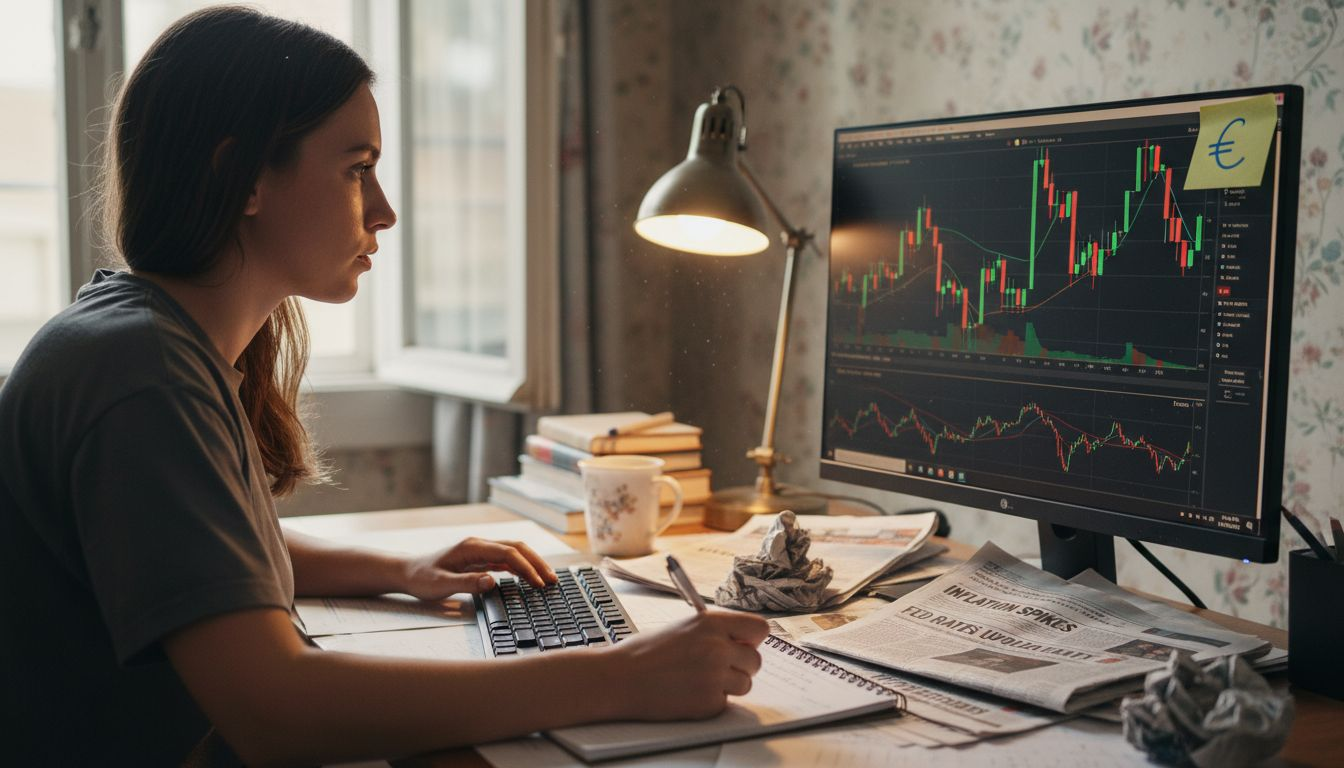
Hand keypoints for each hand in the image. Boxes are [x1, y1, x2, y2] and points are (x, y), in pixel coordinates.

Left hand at [400, 537, 557, 599]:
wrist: (407, 572)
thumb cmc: (421, 578)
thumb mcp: (441, 584)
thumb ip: (467, 583)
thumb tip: (492, 581)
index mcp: (472, 547)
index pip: (507, 553)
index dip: (526, 567)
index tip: (538, 583)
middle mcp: (479, 545)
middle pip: (517, 548)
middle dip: (537, 562)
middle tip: (553, 580)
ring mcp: (481, 551)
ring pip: (514, 553)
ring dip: (532, 564)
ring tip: (547, 580)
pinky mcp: (480, 559)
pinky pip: (506, 561)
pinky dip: (521, 568)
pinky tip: (530, 578)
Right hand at [606, 609, 769, 720]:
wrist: (618, 678)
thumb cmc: (644, 653)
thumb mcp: (683, 628)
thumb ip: (715, 632)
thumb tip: (742, 642)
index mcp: (711, 623)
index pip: (759, 628)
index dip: (752, 639)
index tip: (743, 644)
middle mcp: (717, 647)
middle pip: (755, 660)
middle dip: (741, 665)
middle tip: (718, 668)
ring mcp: (714, 676)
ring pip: (746, 684)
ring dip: (729, 685)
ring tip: (700, 680)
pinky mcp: (708, 702)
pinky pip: (726, 703)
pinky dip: (711, 701)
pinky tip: (688, 692)